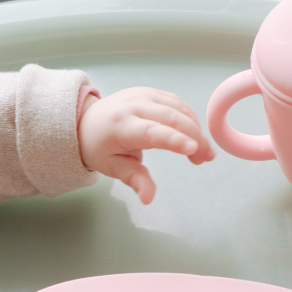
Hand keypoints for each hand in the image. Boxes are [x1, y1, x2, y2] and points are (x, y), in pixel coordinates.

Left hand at [78, 87, 214, 203]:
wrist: (86, 121)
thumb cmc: (99, 146)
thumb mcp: (112, 167)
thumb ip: (134, 180)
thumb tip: (148, 199)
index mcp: (120, 125)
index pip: (151, 131)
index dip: (174, 140)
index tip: (194, 149)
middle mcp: (133, 105)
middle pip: (171, 118)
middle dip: (194, 138)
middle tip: (205, 159)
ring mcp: (143, 95)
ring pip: (178, 109)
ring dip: (196, 129)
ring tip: (201, 153)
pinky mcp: (152, 92)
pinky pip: (177, 103)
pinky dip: (189, 119)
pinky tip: (193, 136)